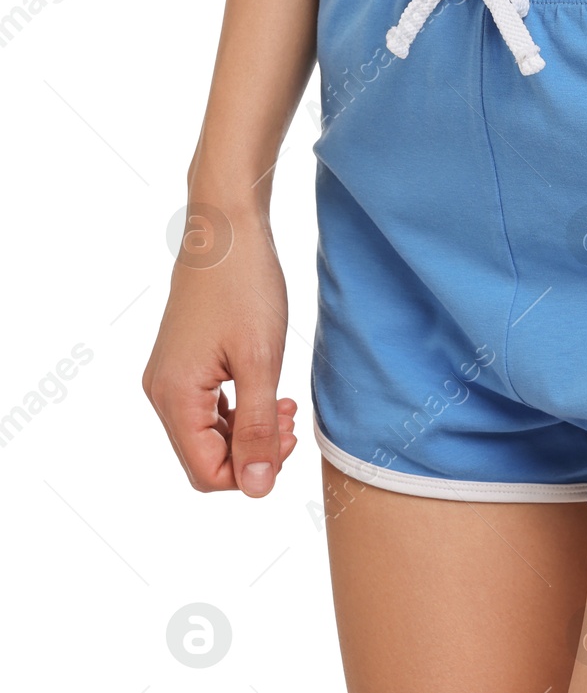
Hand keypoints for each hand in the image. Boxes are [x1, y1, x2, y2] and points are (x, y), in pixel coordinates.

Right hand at [143, 208, 296, 496]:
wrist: (228, 231)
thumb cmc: (246, 288)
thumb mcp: (261, 362)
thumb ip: (258, 428)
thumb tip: (258, 488)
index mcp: (175, 398)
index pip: (206, 474)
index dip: (252, 472)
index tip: (289, 439)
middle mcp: (162, 393)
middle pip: (205, 457)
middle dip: (253, 451)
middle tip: (292, 420)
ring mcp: (170, 377)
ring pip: (208, 434)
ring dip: (250, 430)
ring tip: (287, 406)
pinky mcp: (184, 363)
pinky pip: (209, 408)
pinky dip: (240, 410)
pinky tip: (271, 393)